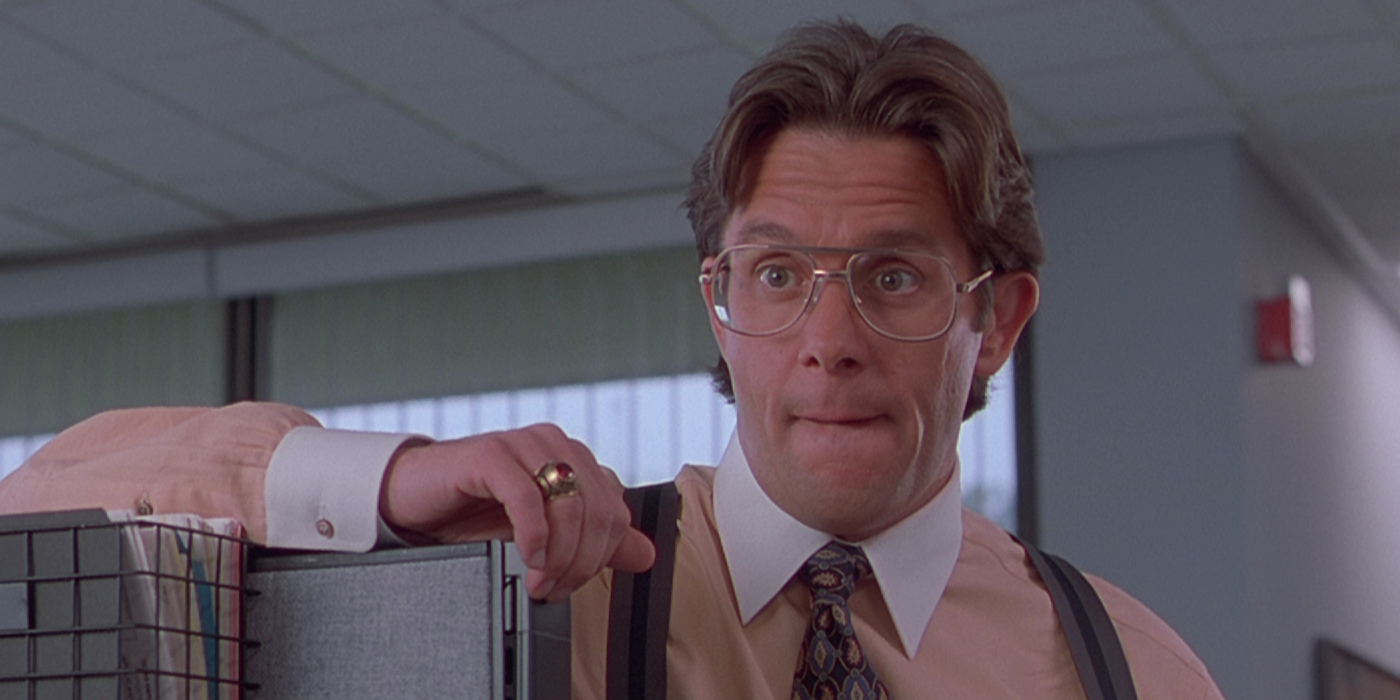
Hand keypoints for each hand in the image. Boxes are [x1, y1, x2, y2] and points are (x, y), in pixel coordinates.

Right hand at [377, 423, 656, 601]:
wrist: (412, 497)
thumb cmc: (472, 511)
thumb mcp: (541, 534)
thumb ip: (594, 541)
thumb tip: (645, 554)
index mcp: (574, 461)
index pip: (615, 513)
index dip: (599, 558)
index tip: (569, 584)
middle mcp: (556, 446)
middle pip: (599, 512)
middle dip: (581, 562)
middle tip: (552, 588)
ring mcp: (525, 444)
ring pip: (571, 505)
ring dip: (559, 554)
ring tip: (538, 579)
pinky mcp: (491, 453)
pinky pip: (528, 495)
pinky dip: (534, 533)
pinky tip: (528, 556)